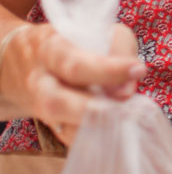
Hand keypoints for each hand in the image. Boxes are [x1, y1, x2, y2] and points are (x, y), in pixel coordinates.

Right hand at [0, 23, 144, 144]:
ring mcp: (43, 108)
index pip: (74, 64)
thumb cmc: (80, 43)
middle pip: (55, 103)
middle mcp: (41, 82)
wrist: (31, 58)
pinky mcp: (55, 126)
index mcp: (51, 51)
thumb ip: (118, 52)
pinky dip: (96, 141)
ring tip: (125, 121)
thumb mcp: (102, 33)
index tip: (138, 70)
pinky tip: (118, 133)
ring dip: (96, 129)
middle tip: (123, 110)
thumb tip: (125, 90)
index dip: (107, 70)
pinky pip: (73, 140)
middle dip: (90, 110)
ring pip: (61, 128)